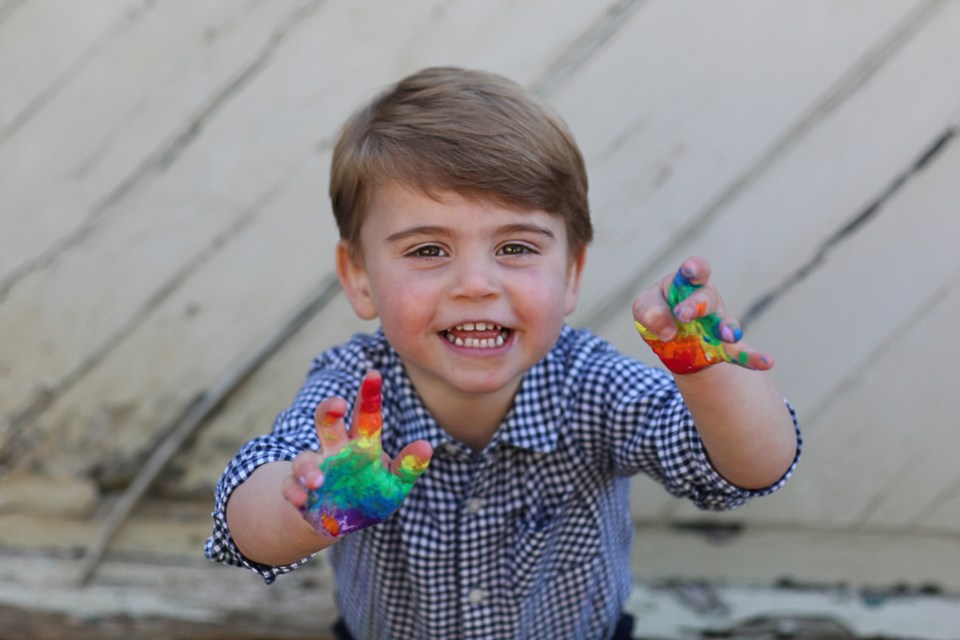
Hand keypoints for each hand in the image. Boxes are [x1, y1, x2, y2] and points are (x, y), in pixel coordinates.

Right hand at [281, 370, 432, 537]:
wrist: (343, 522)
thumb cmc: (371, 494)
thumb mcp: (395, 483)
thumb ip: (408, 466)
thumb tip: (426, 446)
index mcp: (361, 444)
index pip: (365, 416)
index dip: (369, 395)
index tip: (374, 374)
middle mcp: (335, 451)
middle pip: (328, 422)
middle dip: (329, 410)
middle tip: (338, 404)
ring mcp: (316, 469)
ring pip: (304, 458)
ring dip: (308, 468)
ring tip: (319, 481)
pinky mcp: (300, 491)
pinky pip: (291, 486)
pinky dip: (294, 491)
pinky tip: (303, 499)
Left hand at [633, 257, 772, 373]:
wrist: (670, 341)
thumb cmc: (658, 313)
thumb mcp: (644, 308)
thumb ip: (649, 311)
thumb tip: (667, 330)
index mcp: (686, 284)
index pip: (695, 271)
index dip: (695, 268)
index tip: (690, 271)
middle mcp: (706, 301)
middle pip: (706, 298)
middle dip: (696, 304)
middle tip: (683, 315)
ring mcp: (717, 324)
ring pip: (725, 323)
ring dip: (727, 329)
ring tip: (729, 337)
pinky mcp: (722, 348)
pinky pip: (740, 353)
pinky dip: (753, 358)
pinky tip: (767, 362)